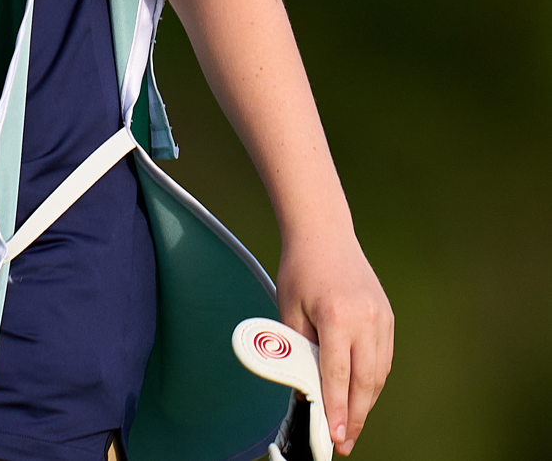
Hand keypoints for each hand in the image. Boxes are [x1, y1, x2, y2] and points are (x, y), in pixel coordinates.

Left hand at [275, 232, 391, 453]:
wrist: (325, 236)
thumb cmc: (300, 271)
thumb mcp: (289, 310)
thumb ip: (298, 349)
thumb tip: (304, 388)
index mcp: (337, 317)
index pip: (338, 375)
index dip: (337, 409)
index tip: (335, 435)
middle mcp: (366, 320)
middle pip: (366, 382)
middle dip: (356, 416)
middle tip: (345, 442)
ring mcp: (382, 319)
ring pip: (379, 374)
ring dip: (366, 402)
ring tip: (352, 426)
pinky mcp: (388, 318)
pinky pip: (383, 359)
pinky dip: (373, 381)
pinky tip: (361, 395)